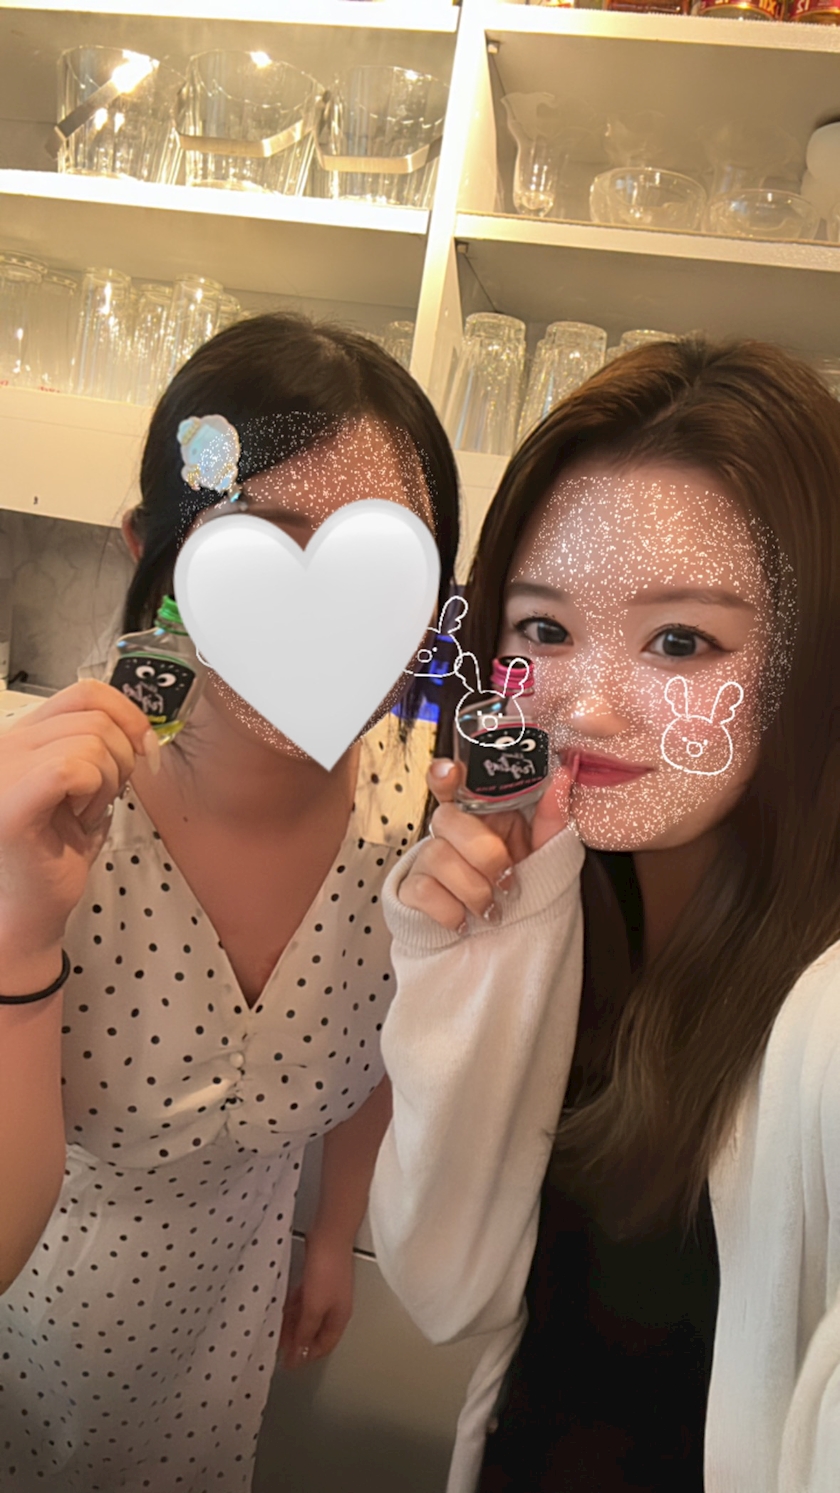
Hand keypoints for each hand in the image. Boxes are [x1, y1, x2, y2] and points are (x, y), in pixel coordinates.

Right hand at [0, 680, 157, 959]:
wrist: (29, 910)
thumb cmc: (54, 852)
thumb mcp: (82, 785)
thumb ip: (97, 745)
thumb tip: (141, 726)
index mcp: (20, 735)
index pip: (85, 692)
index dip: (127, 715)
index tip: (143, 749)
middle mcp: (5, 745)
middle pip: (95, 717)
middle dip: (120, 760)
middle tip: (98, 799)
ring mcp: (3, 769)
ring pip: (91, 742)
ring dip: (106, 782)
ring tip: (82, 812)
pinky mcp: (11, 801)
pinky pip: (73, 768)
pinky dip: (92, 793)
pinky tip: (77, 819)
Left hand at [278, 1232, 354, 1370]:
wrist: (330, 1236)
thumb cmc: (327, 1270)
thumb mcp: (314, 1307)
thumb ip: (305, 1331)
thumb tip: (300, 1354)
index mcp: (339, 1317)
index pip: (324, 1346)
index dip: (307, 1357)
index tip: (288, 1363)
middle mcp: (334, 1307)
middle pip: (315, 1331)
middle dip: (298, 1342)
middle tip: (278, 1348)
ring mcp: (326, 1292)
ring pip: (308, 1316)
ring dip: (293, 1325)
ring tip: (275, 1331)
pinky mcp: (317, 1278)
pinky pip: (304, 1300)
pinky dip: (293, 1308)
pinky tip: (281, 1309)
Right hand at [398, 754, 578, 931]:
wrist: (506, 940)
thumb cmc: (521, 891)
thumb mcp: (544, 854)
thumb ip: (551, 818)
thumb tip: (561, 777)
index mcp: (479, 815)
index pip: (452, 781)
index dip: (446, 774)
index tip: (452, 774)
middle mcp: (450, 833)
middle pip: (446, 818)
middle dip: (483, 853)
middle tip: (506, 878)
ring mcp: (428, 860)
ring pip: (436, 855)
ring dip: (473, 889)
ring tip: (491, 909)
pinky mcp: (413, 890)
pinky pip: (422, 889)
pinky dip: (451, 910)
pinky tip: (465, 920)